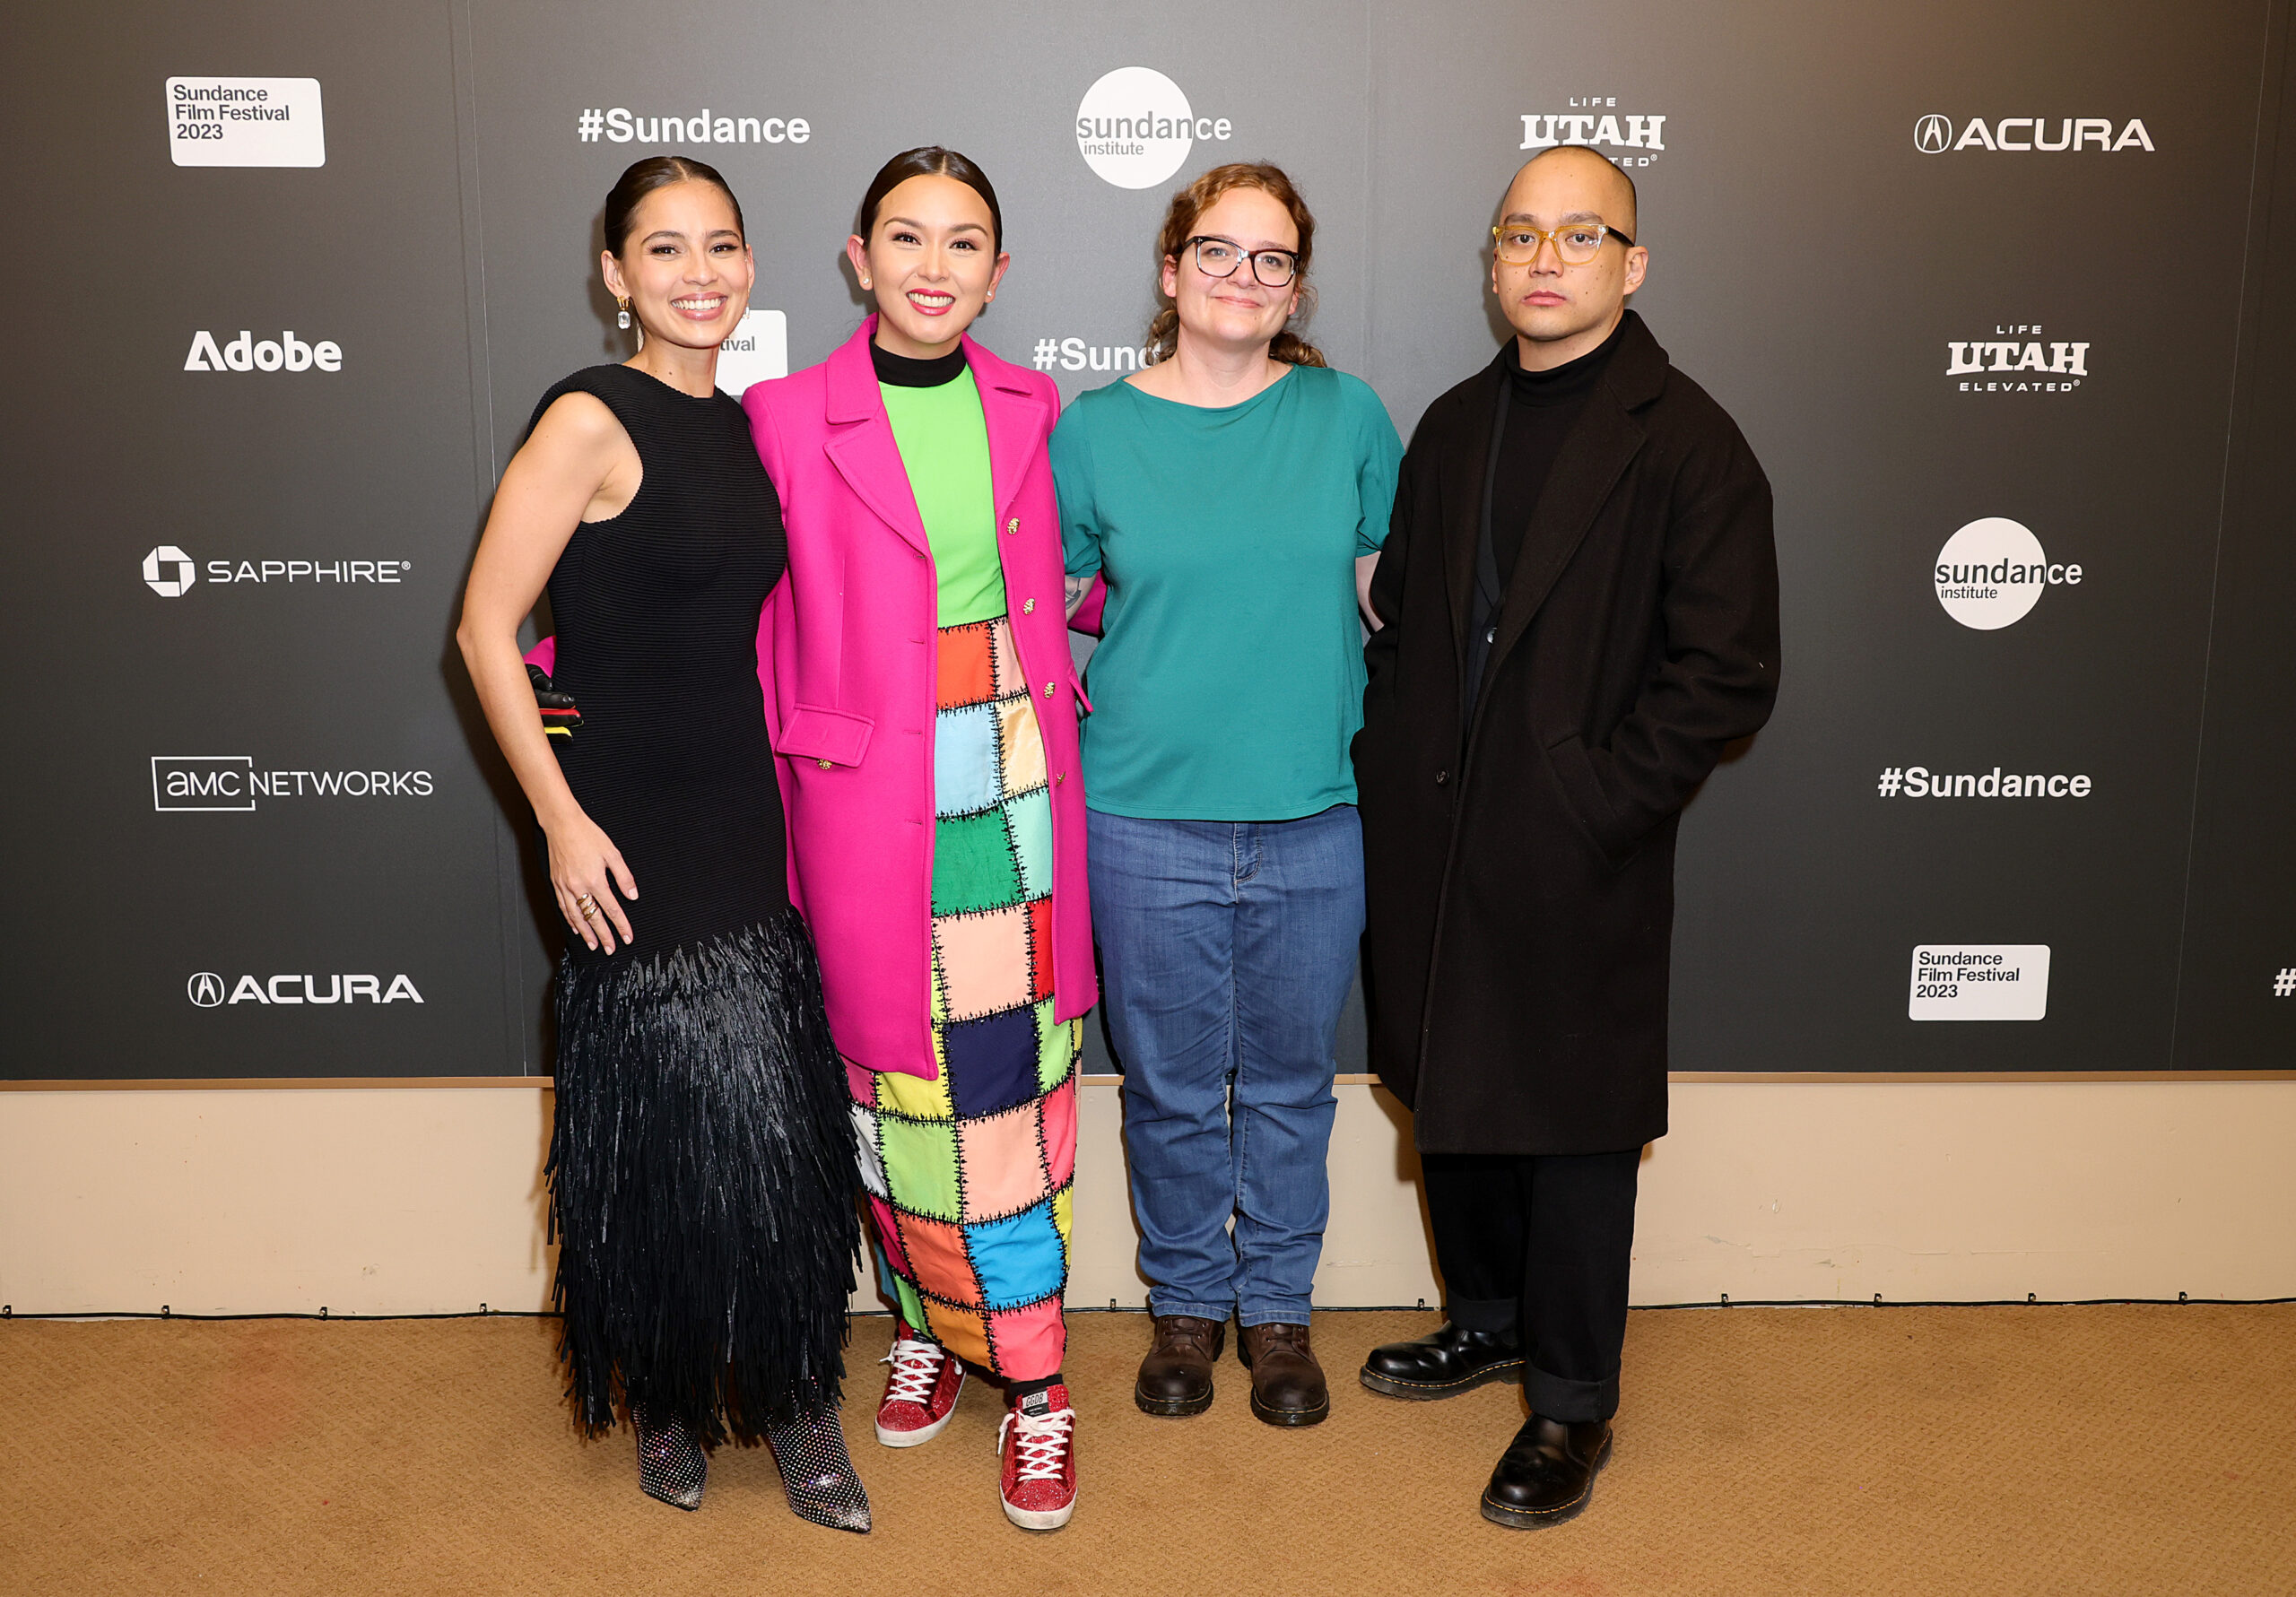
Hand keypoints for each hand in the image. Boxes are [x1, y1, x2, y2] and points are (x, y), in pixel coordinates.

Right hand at [545, 811, 637, 953]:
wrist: (562, 824)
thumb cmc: (587, 835)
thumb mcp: (612, 853)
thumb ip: (624, 877)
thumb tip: (632, 896)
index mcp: (595, 880)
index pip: (612, 909)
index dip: (621, 925)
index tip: (627, 937)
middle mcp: (578, 887)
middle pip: (594, 918)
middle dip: (604, 936)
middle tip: (611, 949)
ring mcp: (565, 887)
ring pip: (576, 916)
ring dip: (586, 933)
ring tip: (594, 945)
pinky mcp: (556, 883)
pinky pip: (564, 907)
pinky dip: (571, 920)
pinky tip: (576, 928)